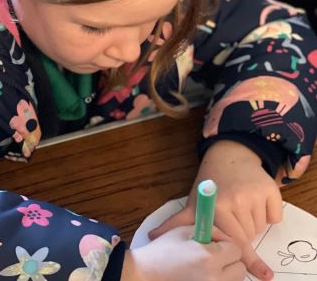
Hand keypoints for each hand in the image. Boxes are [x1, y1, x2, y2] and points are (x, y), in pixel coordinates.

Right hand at [122, 226, 244, 280]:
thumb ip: (210, 231)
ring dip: (226, 273)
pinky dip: (218, 280)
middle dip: (228, 259)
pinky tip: (203, 275)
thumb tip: (226, 236)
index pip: (236, 249)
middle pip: (239, 268)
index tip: (213, 243)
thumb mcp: (185, 230)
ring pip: (235, 280)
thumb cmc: (164, 249)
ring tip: (206, 267)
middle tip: (212, 255)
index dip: (225, 243)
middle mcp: (215, 277)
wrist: (147, 272)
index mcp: (209, 257)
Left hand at [148, 140, 282, 279]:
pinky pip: (275, 217)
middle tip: (231, 216)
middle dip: (241, 233)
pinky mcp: (270, 190)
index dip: (238, 253)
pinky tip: (254, 201)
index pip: (232, 242)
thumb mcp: (192, 203)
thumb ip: (175, 224)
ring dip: (253, 224)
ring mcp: (254, 194)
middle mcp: (236, 200)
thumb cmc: (209, 184)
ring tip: (240, 206)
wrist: (229, 156)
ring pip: (261, 228)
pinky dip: (268, 214)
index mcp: (216, 207)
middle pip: (247, 237)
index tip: (258, 272)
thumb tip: (151, 237)